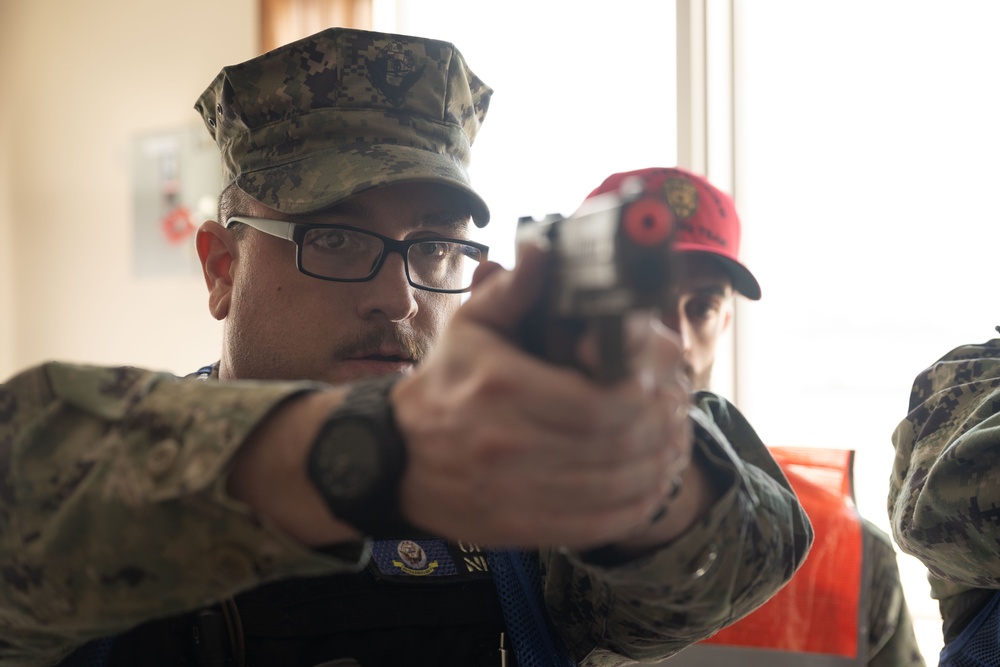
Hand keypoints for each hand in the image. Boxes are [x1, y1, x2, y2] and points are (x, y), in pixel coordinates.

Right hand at [392, 245, 693, 548]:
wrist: (395, 457)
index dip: (645, 388)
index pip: (601, 399)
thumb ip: (514, 290)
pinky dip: (640, 502)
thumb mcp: (469, 328)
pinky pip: (603, 522)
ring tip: (673, 438)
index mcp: (504, 387)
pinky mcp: (524, 528)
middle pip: (620, 443)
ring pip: (620, 485)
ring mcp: (518, 492)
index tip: (658, 372)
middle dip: (662, 422)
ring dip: (660, 461)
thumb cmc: (443, 387)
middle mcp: (511, 443)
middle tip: (676, 403)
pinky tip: (651, 479)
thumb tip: (544, 250)